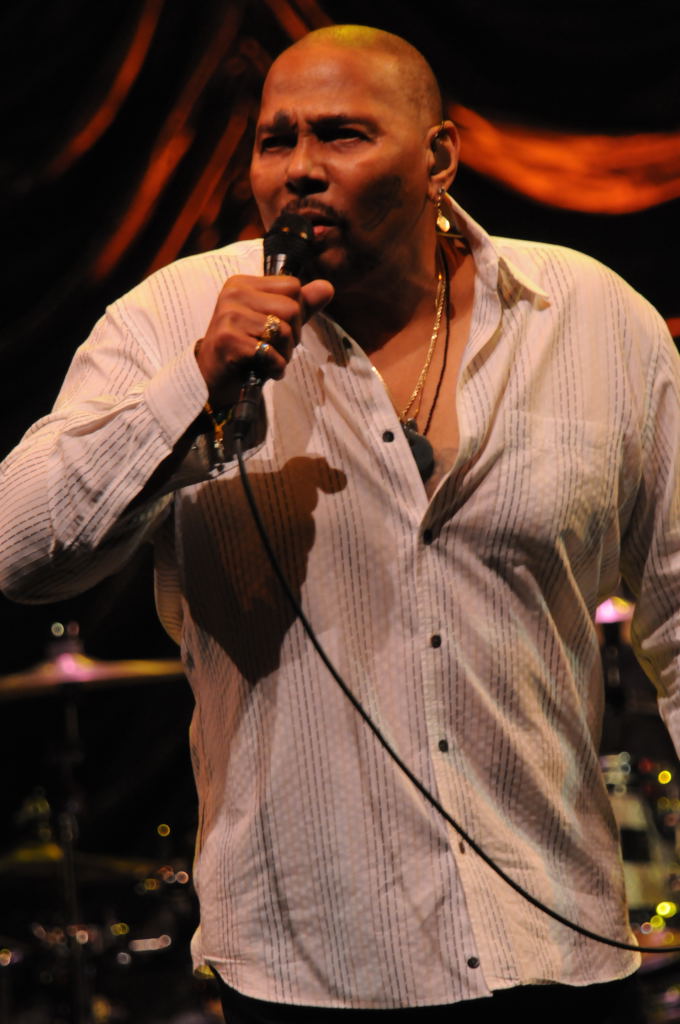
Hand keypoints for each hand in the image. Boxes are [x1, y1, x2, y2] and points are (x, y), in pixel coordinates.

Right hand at [195, 274, 333, 408]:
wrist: (214, 380)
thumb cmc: (247, 350)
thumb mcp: (275, 324)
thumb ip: (301, 305)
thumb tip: (327, 287)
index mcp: (244, 283)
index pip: (293, 286)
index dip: (298, 313)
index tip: (280, 330)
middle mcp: (234, 293)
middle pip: (292, 308)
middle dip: (293, 336)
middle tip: (276, 349)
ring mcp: (229, 315)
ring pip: (283, 330)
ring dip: (284, 354)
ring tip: (270, 360)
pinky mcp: (228, 339)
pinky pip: (270, 352)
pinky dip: (275, 367)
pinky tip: (264, 371)